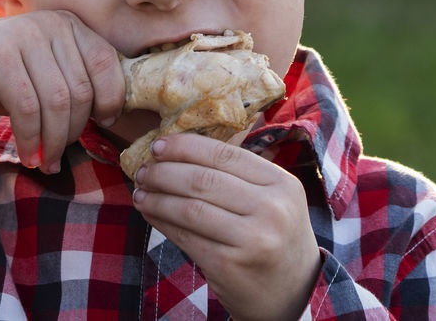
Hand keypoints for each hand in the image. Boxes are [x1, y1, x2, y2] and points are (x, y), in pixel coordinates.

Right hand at [0, 10, 125, 172]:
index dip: (111, 99)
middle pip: (82, 89)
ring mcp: (25, 36)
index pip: (107, 63)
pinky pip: (28, 108)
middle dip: (75, 130)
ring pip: (58, 101)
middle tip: (60, 153)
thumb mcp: (42, 72)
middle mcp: (51, 24)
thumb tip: (114, 115)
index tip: (103, 125)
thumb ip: (74, 82)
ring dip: (54, 141)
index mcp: (69, 24)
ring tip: (46, 161)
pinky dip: (30, 138)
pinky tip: (27, 154)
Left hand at [132, 134, 321, 320]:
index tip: (159, 144)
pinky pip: (185, 237)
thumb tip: (182, 151)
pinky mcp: (229, 265)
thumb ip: (241, 175)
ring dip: (158, 198)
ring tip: (140, 192)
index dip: (186, 146)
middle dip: (164, 172)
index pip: (225, 154)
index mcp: (282, 183)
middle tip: (144, 169)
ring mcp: (251, 239)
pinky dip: (162, 222)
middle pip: (203, 180)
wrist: (294, 291)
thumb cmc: (276, 236)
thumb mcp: (275, 199)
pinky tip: (150, 214)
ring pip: (190, 208)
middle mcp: (271, 208)